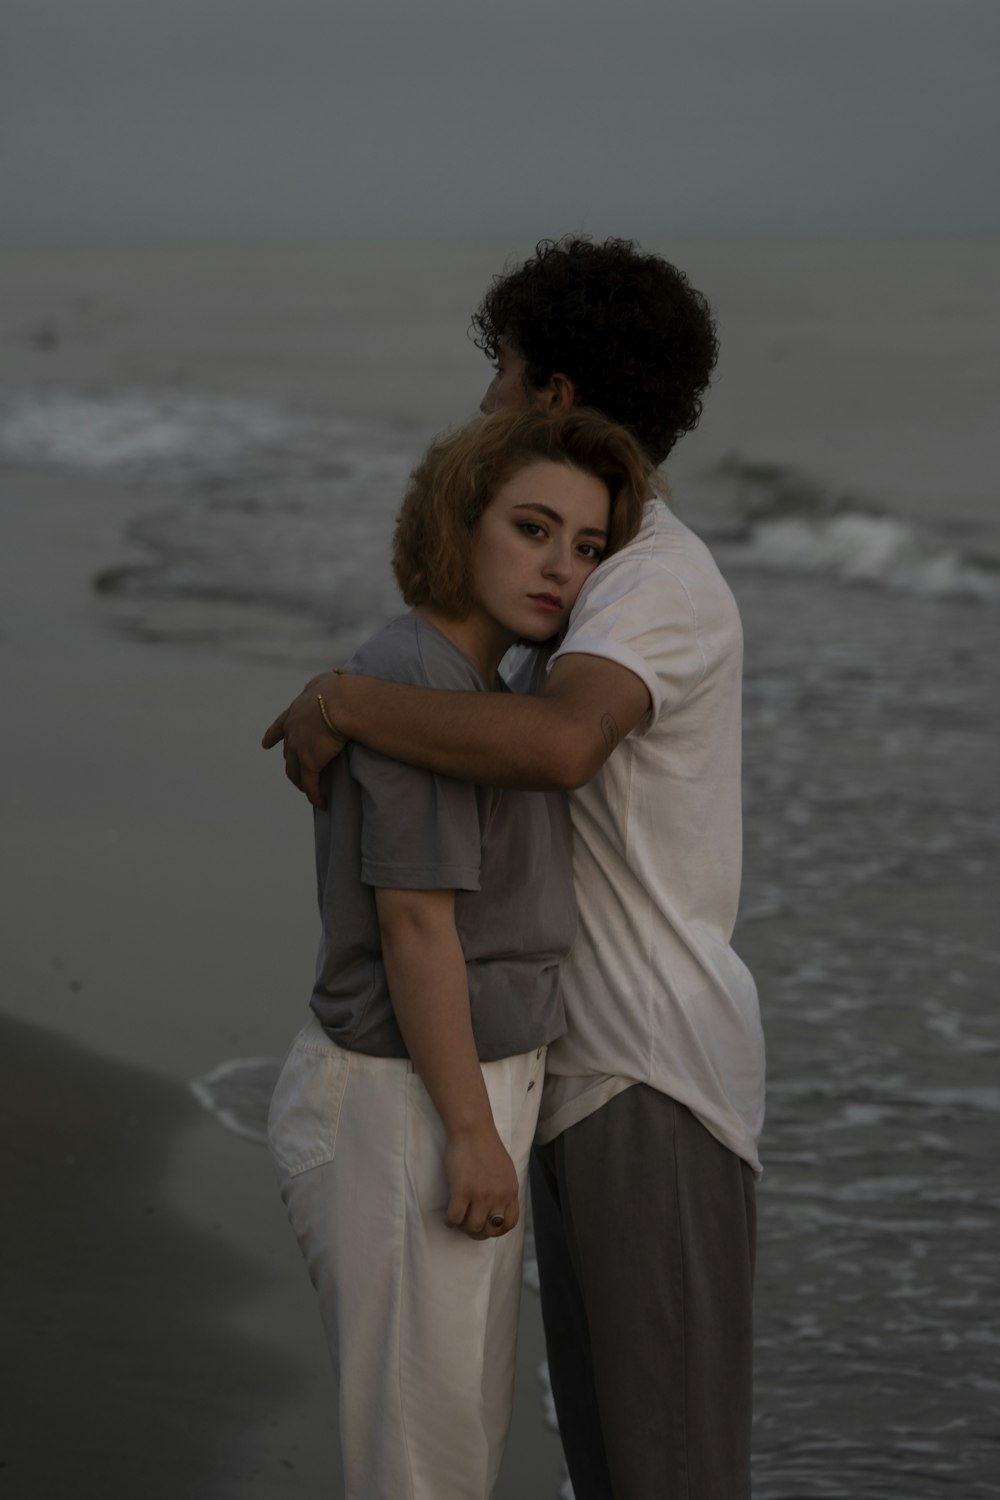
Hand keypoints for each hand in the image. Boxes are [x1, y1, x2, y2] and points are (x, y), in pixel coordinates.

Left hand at [261, 671, 346, 808]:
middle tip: (297, 773)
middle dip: (292, 763)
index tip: (266, 744)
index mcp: (296, 711)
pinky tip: (322, 803)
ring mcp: (299, 748)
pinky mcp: (310, 762)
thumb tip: (328, 684)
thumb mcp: (325, 682)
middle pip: (288, 752)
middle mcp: (293, 730)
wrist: (342, 701)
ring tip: (309, 790)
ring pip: (295, 771)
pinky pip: (310, 785)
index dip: (273, 736)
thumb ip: (322, 686)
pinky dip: (315, 795)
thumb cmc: (340, 689)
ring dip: (301, 782)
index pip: (280, 726)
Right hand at [443, 1128, 519, 1240]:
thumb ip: (504, 1188)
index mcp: (511, 1190)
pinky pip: (455, 1218)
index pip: (510, 1223)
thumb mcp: (506, 1170)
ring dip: (464, 1228)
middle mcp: (499, 1195)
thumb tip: (498, 1206)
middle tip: (469, 1225)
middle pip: (490, 1229)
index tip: (487, 1227)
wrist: (473, 1129)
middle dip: (479, 1231)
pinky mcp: (462, 1190)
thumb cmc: (486, 1145)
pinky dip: (450, 1222)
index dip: (497, 1230)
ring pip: (473, 1227)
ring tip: (458, 1222)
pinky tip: (448, 1218)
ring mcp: (481, 1194)